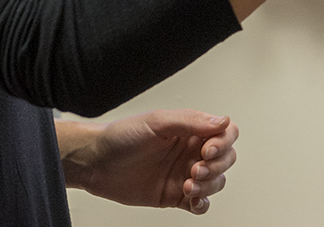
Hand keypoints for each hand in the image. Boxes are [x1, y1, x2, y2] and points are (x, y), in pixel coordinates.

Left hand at [59, 110, 238, 213]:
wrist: (96, 164)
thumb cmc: (121, 137)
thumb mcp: (156, 122)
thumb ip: (190, 121)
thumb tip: (222, 120)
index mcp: (190, 129)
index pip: (225, 132)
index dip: (224, 142)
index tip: (208, 150)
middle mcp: (190, 151)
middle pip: (226, 158)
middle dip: (217, 165)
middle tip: (195, 168)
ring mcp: (185, 174)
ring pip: (217, 181)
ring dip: (210, 185)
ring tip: (189, 184)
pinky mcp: (176, 196)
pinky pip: (201, 203)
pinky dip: (203, 203)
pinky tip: (193, 200)